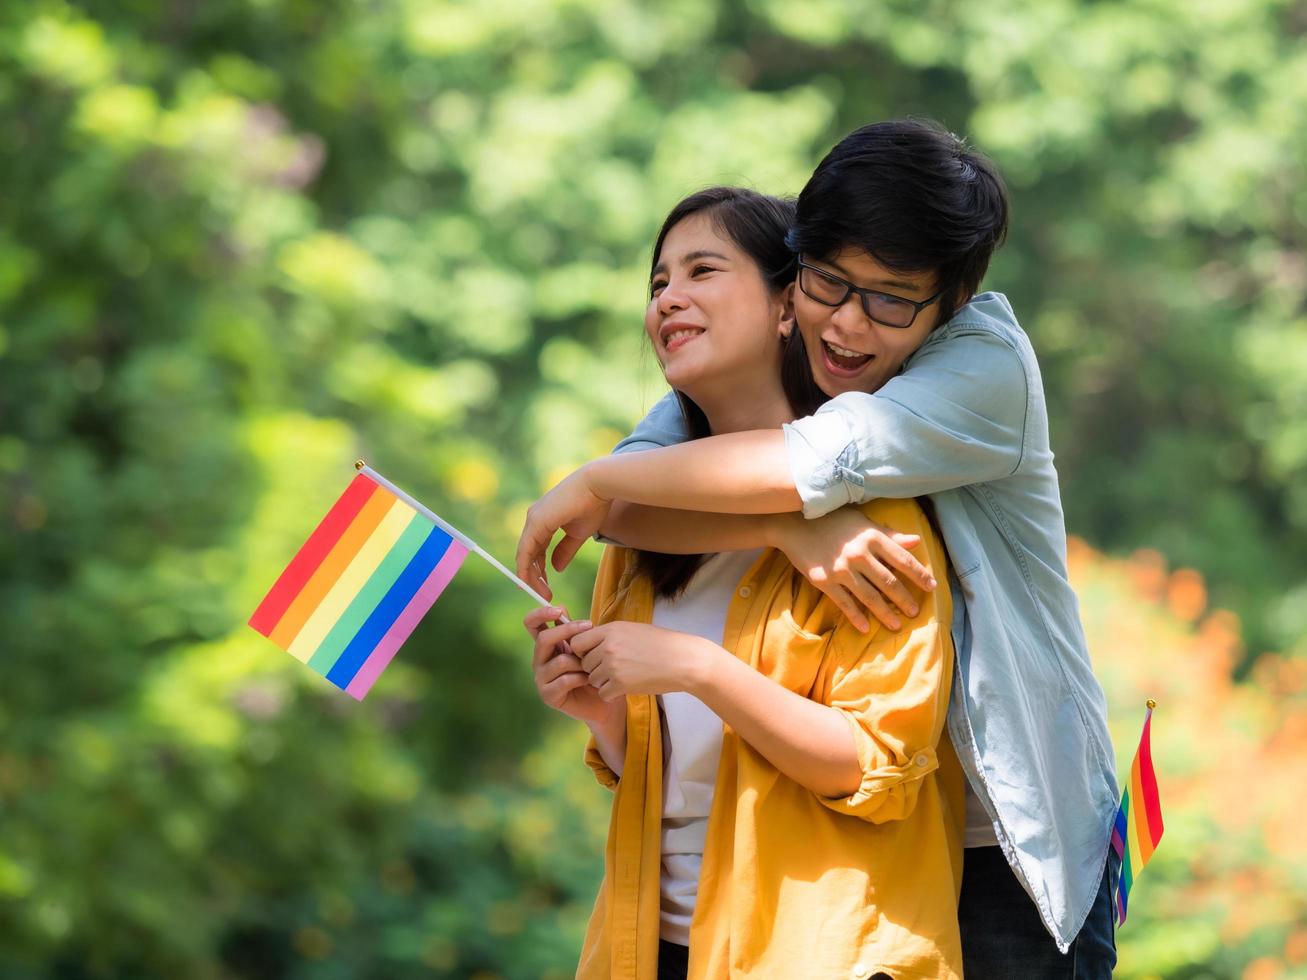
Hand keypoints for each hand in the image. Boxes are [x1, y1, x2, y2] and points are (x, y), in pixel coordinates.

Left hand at [516, 466, 612, 600]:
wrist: (598, 486)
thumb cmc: (593, 505)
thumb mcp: (578, 534)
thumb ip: (565, 550)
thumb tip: (556, 568)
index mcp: (544, 520)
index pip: (536, 549)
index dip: (539, 569)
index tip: (544, 586)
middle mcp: (534, 519)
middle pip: (529, 554)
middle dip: (534, 576)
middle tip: (543, 594)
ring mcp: (533, 520)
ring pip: (525, 554)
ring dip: (531, 576)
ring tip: (540, 593)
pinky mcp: (536, 522)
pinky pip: (526, 551)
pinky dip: (526, 568)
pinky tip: (529, 581)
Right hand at [524, 605, 622, 728]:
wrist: (603, 701)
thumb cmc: (595, 670)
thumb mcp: (585, 646)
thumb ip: (573, 629)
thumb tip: (561, 606)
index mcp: (546, 646)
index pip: (531, 625)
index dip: (540, 614)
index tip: (558, 609)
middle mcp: (539, 661)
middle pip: (544, 639)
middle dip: (568, 631)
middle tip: (589, 626)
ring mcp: (541, 679)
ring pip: (560, 661)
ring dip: (581, 661)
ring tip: (593, 666)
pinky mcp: (548, 695)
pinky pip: (565, 680)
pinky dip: (581, 677)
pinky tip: (591, 679)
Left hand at [570, 622, 716, 701]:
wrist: (683, 661)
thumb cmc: (661, 644)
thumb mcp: (632, 630)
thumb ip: (610, 635)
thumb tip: (590, 641)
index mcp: (610, 630)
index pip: (577, 642)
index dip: (582, 651)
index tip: (593, 656)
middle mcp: (608, 646)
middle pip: (584, 663)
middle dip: (594, 668)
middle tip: (611, 670)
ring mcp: (613, 666)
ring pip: (592, 679)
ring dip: (603, 681)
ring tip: (621, 677)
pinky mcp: (620, 684)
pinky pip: (602, 693)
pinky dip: (611, 693)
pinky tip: (625, 687)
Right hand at [772, 508, 936, 632]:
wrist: (794, 524)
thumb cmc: (832, 521)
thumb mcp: (862, 522)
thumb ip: (889, 535)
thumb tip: (916, 542)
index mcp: (872, 537)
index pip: (903, 559)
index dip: (920, 575)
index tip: (932, 587)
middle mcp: (859, 554)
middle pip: (889, 582)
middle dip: (905, 599)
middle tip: (915, 613)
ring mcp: (841, 569)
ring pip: (869, 596)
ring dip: (885, 613)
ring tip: (896, 625)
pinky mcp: (824, 581)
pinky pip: (844, 602)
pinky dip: (856, 616)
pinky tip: (865, 628)